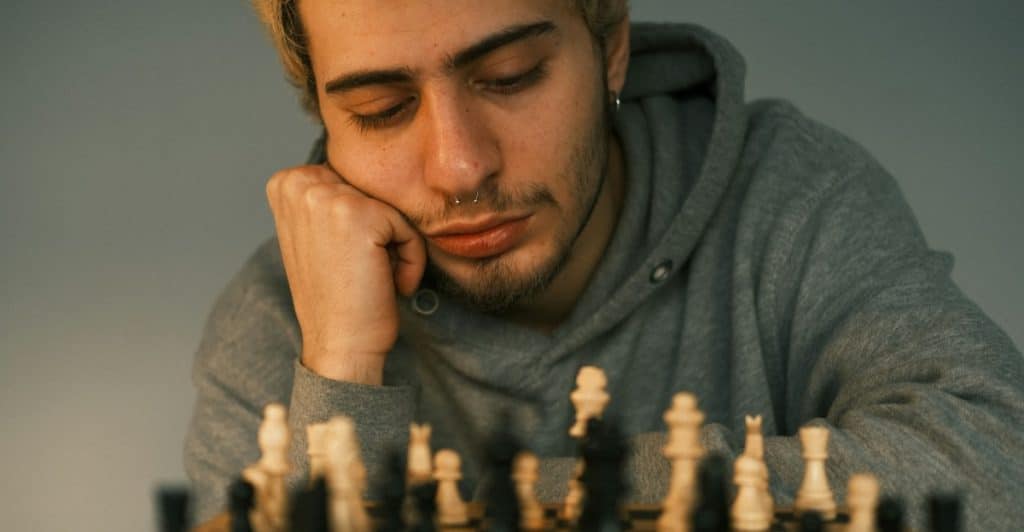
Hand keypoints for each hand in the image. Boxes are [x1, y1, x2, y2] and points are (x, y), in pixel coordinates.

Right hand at [266, 165, 425, 383]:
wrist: (340, 346)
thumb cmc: (338, 296)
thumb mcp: (317, 235)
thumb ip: (330, 198)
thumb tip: (369, 165)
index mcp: (286, 182)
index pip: (355, 182)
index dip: (362, 225)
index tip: (344, 260)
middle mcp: (299, 182)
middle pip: (375, 192)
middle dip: (380, 234)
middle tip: (359, 272)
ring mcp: (326, 197)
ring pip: (393, 209)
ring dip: (395, 248)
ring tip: (372, 278)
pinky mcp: (357, 215)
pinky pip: (408, 228)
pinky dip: (410, 259)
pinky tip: (386, 284)